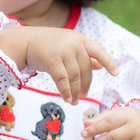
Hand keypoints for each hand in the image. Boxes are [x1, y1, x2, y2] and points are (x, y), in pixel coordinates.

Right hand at [0, 26, 116, 103]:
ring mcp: (63, 51)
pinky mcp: (52, 60)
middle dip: (86, 84)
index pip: (98, 50)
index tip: (115, 73)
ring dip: (76, 91)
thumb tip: (101, 66)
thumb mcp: (68, 45)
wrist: (23, 42)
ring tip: (75, 100)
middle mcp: (73, 43)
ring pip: (75, 76)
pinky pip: (63, 80)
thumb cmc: (47, 44)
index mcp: (79, 39)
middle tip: (84, 95)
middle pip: (86, 68)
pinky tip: (67, 98)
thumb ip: (84, 55)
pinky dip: (66, 91)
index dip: (108, 62)